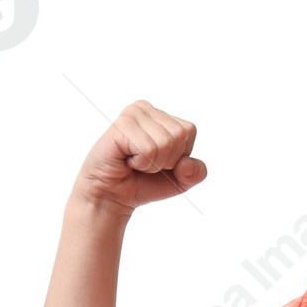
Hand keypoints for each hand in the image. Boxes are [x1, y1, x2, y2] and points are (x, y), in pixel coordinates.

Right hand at [73, 100, 206, 215]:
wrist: (111, 197)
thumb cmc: (142, 184)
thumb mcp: (179, 182)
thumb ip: (195, 173)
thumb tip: (187, 164)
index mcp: (160, 115)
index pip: (189, 130)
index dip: (178, 155)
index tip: (157, 161)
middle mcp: (146, 108)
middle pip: (179, 135)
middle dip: (166, 160)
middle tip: (144, 164)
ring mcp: (132, 114)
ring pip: (165, 142)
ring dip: (152, 164)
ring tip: (134, 162)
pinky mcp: (121, 125)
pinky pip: (149, 149)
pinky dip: (141, 164)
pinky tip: (126, 161)